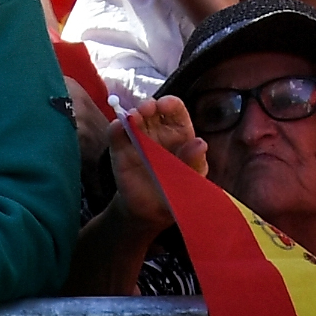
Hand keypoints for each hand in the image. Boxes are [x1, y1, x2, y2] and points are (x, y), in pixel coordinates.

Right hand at [103, 97, 206, 234]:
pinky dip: (115, 128)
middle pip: (151, 108)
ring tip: (133, 118)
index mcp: (179, 134)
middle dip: (148, 104)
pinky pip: (115, 134)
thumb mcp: (191, 180)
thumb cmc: (176, 193)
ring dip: (132, 114)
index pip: (175, 110)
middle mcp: (157, 131)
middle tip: (145, 109)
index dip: (170, 103)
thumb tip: (200, 143)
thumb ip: (194, 162)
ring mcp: (137, 139)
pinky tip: (118, 127)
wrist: (150, 212)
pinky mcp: (120, 150)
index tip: (164, 105)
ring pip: (133, 116)